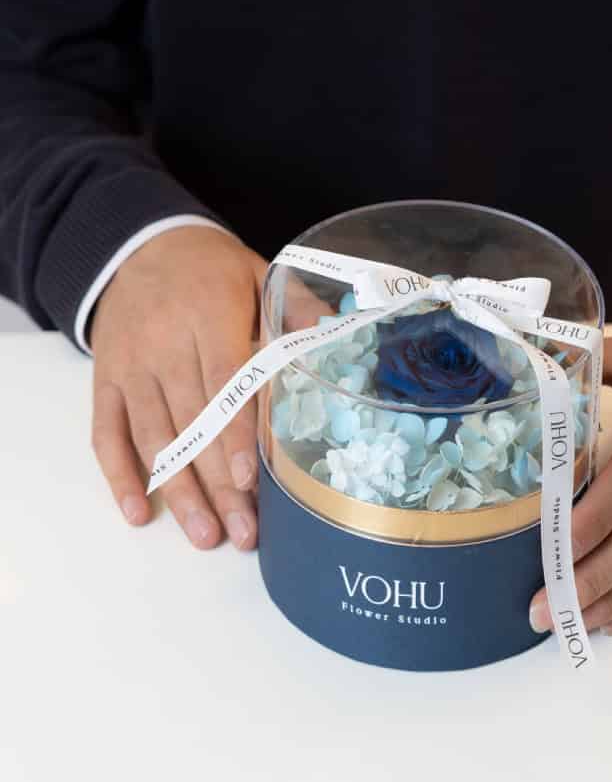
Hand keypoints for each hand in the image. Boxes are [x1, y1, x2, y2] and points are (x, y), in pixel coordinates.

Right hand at [90, 226, 328, 549]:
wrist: (141, 245)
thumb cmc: (213, 269)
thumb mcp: (260, 272)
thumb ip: (297, 308)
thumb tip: (338, 340)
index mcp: (207, 312)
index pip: (223, 379)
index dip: (235, 432)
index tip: (251, 478)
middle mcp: (162, 341)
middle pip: (190, 421)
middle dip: (217, 482)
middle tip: (242, 533)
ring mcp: (128, 363)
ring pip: (150, 435)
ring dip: (177, 490)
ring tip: (204, 536)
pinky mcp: (104, 379)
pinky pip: (105, 431)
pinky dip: (119, 474)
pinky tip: (139, 513)